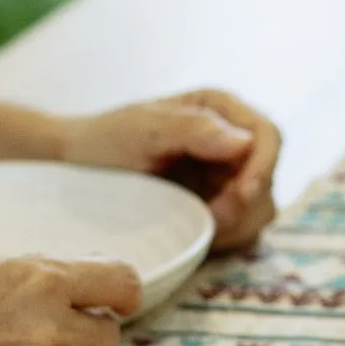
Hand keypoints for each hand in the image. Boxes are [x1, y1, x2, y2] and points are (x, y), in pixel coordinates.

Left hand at [61, 90, 280, 249]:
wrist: (76, 169)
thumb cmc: (104, 140)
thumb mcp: (143, 130)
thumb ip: (193, 130)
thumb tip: (244, 142)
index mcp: (220, 109)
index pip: (267, 136)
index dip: (262, 167)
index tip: (241, 195)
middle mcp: (232, 140)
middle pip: (268, 177)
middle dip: (243, 204)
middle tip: (206, 218)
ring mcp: (228, 175)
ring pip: (261, 208)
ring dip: (235, 224)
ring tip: (194, 223)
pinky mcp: (219, 205)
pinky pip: (243, 228)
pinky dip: (226, 236)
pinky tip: (196, 231)